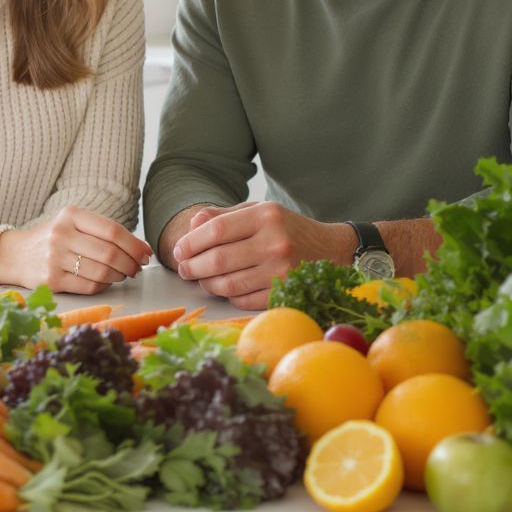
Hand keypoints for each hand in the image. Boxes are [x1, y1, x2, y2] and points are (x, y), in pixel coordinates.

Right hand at [0, 205, 151, 293]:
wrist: (15, 254)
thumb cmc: (53, 238)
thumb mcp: (72, 223)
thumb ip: (102, 231)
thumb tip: (140, 249)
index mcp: (71, 215)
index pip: (113, 230)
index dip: (134, 244)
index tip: (146, 253)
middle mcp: (62, 234)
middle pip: (110, 253)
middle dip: (131, 263)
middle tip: (138, 268)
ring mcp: (54, 258)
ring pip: (101, 272)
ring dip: (119, 276)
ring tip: (123, 274)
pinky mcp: (51, 281)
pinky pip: (88, 286)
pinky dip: (103, 285)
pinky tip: (105, 281)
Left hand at [172, 202, 352, 309]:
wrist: (331, 249)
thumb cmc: (288, 229)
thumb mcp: (259, 211)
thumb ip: (224, 215)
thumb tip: (193, 224)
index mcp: (266, 216)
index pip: (216, 230)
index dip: (191, 242)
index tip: (179, 250)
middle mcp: (275, 242)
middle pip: (218, 260)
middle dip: (193, 266)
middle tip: (184, 269)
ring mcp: (282, 271)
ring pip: (229, 285)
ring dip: (207, 284)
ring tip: (201, 279)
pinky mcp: (286, 293)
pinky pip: (244, 300)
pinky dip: (229, 296)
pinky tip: (225, 289)